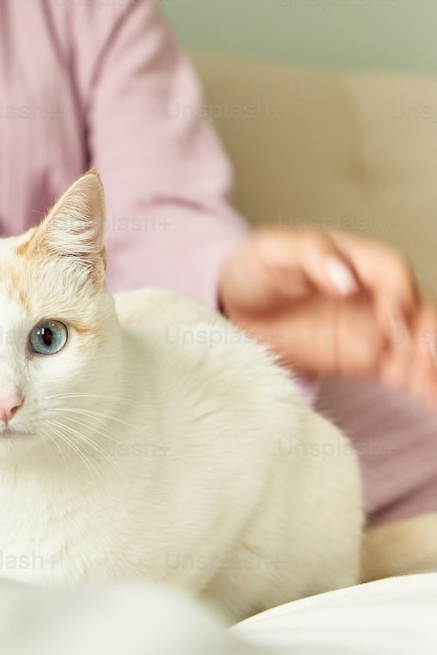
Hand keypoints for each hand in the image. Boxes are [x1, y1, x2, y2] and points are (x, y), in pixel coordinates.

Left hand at [218, 227, 436, 405]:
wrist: (237, 309)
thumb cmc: (256, 270)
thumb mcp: (272, 249)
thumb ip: (312, 255)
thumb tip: (347, 279)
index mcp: (356, 259)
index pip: (392, 271)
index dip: (398, 293)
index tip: (392, 322)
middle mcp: (376, 294)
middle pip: (419, 310)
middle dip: (430, 337)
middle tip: (428, 362)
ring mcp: (378, 330)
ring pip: (421, 346)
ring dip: (432, 367)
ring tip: (434, 391)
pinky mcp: (373, 360)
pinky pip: (409, 374)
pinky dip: (427, 389)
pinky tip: (434, 405)